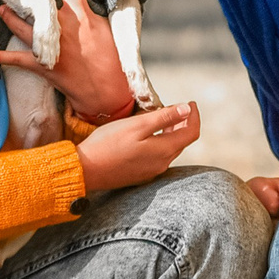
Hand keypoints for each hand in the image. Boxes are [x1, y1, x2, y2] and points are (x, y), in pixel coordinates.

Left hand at [0, 0, 136, 121]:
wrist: (108, 93)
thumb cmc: (113, 63)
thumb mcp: (107, 33)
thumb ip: (91, 17)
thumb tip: (82, 6)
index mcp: (82, 17)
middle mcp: (63, 28)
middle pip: (38, 5)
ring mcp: (50, 46)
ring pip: (22, 27)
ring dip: (9, 17)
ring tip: (2, 10)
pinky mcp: (43, 66)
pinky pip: (15, 59)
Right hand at [76, 101, 199, 194]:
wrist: (85, 170)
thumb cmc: (108, 144)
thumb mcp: (137, 125)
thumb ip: (164, 117)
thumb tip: (187, 109)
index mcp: (163, 150)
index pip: (191, 133)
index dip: (194, 116)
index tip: (191, 103)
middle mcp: (161, 164)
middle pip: (182, 141)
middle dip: (184, 123)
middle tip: (180, 108)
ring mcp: (151, 171)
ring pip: (170, 149)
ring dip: (172, 133)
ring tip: (166, 119)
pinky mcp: (139, 174)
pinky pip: (158, 157)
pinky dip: (161, 142)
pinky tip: (150, 135)